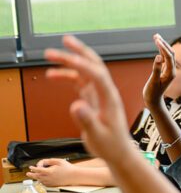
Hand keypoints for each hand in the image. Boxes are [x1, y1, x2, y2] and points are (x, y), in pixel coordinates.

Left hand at [27, 158, 76, 186]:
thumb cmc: (67, 168)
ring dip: (36, 178)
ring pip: (40, 180)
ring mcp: (50, 182)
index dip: (33, 168)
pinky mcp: (53, 185)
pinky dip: (41, 181)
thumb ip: (48, 161)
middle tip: (28, 173)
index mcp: (49, 172)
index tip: (30, 167)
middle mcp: (48, 178)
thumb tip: (42, 163)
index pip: (37, 170)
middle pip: (37, 176)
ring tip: (34, 176)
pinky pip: (44, 184)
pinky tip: (42, 179)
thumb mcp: (58, 161)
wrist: (74, 176)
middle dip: (31, 174)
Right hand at [44, 36, 135, 162]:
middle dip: (80, 52)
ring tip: (50, 55)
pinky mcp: (94, 99)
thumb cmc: (111, 146)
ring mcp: (100, 94)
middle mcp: (106, 93)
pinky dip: (67, 75)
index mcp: (110, 99)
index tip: (68, 58)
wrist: (119, 152)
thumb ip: (87, 120)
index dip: (83, 65)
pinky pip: (80, 82)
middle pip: (94, 66)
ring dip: (69, 62)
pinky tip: (53, 74)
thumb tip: (76, 105)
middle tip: (65, 40)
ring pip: (85, 72)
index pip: (97, 75)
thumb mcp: (98, 136)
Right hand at [141, 35, 174, 109]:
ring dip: (162, 46)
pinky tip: (157, 46)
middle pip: (170, 54)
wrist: (154, 101)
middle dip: (164, 44)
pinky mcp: (165, 71)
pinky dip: (161, 51)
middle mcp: (172, 71)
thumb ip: (156, 69)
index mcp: (171, 73)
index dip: (163, 48)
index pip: (169, 57)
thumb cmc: (152, 93)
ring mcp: (169, 71)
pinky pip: (165, 59)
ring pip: (167, 55)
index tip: (156, 40)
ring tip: (156, 37)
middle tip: (156, 35)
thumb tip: (158, 57)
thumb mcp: (153, 81)